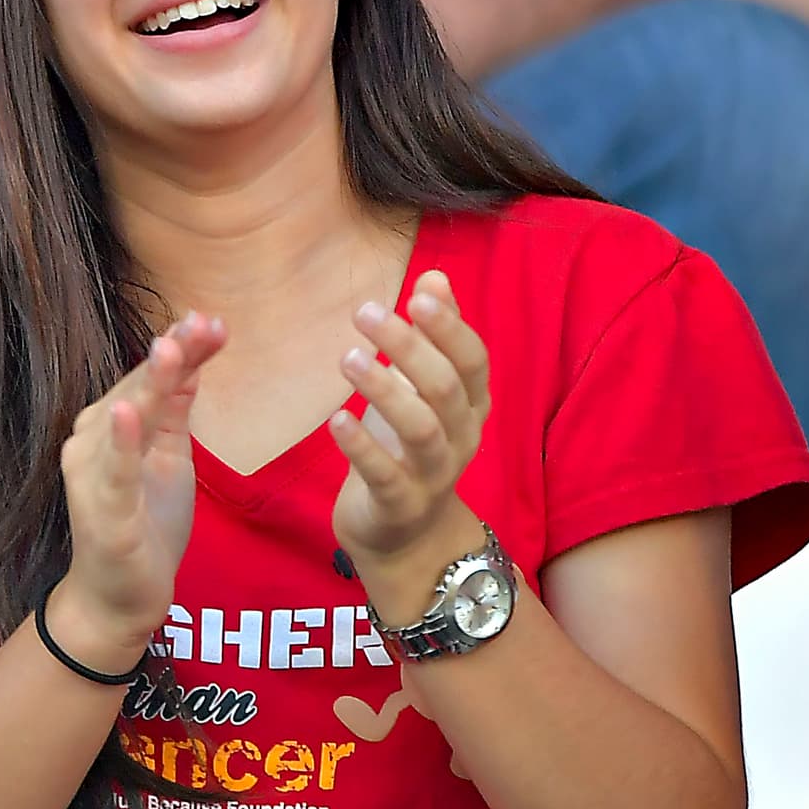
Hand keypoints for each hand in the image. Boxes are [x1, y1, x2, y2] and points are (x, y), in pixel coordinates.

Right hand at [55, 312, 225, 660]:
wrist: (122, 595)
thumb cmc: (145, 522)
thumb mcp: (170, 456)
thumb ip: (175, 409)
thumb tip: (193, 356)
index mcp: (112, 426)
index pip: (151, 378)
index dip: (182, 348)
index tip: (215, 322)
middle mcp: (92, 441)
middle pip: (138, 388)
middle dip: (172, 355)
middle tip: (204, 322)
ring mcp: (93, 475)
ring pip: (125, 420)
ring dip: (147, 384)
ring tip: (170, 347)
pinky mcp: (102, 512)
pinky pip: (113, 472)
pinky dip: (120, 442)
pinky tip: (126, 412)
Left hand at [330, 270, 489, 616]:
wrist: (405, 531)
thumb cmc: (411, 444)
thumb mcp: (426, 388)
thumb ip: (436, 333)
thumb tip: (436, 276)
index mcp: (471, 404)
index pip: (472, 360)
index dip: (449, 327)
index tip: (416, 295)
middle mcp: (461, 437)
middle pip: (444, 388)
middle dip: (409, 347)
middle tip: (364, 313)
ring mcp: (434, 475)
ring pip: (420, 429)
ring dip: (384, 390)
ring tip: (348, 357)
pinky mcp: (401, 504)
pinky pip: (385, 474)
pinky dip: (360, 445)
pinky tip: (335, 418)